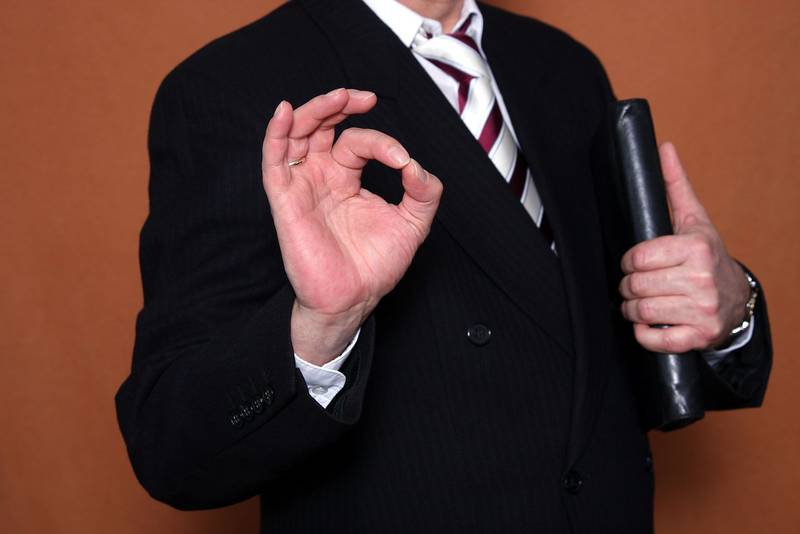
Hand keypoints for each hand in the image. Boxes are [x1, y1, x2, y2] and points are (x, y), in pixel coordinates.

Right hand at [262, 88, 442, 364]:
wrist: (353, 299)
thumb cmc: (375, 266)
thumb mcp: (412, 224)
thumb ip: (424, 193)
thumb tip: (418, 166)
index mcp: (347, 179)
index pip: (358, 142)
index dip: (382, 143)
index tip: (402, 161)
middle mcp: (322, 177)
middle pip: (321, 127)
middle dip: (340, 105)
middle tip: (365, 97)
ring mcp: (302, 186)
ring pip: (297, 135)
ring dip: (315, 110)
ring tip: (339, 97)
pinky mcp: (285, 201)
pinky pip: (273, 161)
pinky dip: (276, 134)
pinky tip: (285, 112)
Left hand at [618, 142, 749, 352]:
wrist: (736, 299)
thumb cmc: (708, 256)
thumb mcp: (694, 220)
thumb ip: (675, 185)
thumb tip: (664, 149)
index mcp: (696, 248)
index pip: (637, 257)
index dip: (630, 261)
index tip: (637, 262)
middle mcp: (701, 279)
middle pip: (636, 285)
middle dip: (628, 285)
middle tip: (636, 284)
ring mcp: (702, 311)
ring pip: (641, 311)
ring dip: (632, 309)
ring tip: (641, 302)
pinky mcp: (698, 337)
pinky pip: (654, 339)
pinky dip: (644, 334)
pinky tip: (650, 323)